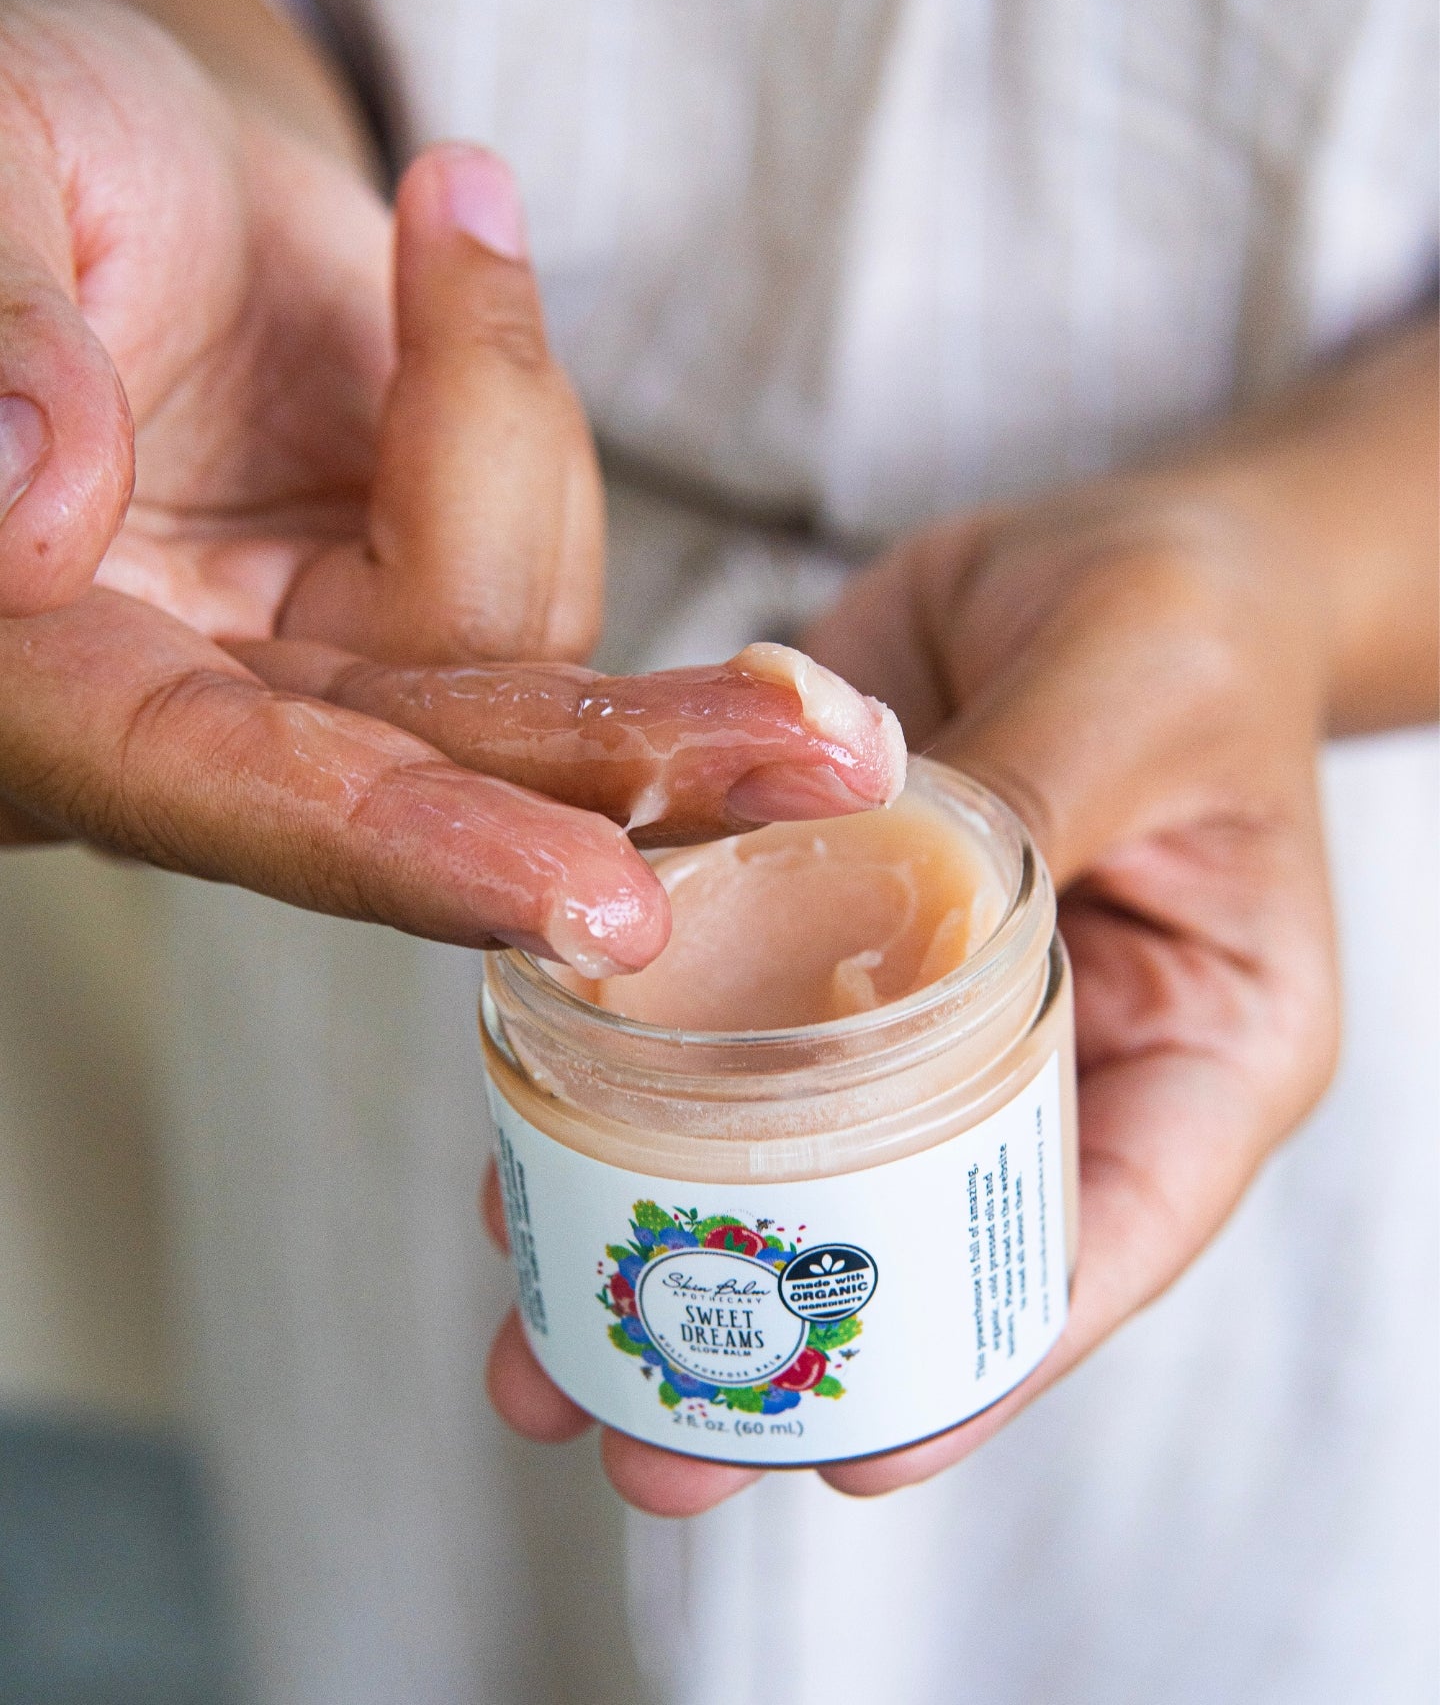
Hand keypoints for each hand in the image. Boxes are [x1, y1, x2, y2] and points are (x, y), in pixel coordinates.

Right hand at [0, 0, 902, 966]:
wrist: (127, 152)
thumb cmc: (33, 153)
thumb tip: (25, 513)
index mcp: (44, 677)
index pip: (229, 792)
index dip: (413, 846)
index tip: (596, 895)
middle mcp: (187, 715)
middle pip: (435, 785)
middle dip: (628, 762)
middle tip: (827, 752)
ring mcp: (313, 674)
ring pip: (519, 662)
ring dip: (524, 442)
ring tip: (446, 219)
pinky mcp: (411, 618)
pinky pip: (542, 564)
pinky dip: (519, 411)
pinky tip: (448, 260)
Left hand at [484, 486, 1340, 1505]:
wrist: (1102, 543)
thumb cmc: (1194, 615)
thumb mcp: (1143, 687)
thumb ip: (1031, 791)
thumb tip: (888, 884)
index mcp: (1193, 1044)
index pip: (1100, 1235)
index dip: (983, 1360)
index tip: (854, 1453)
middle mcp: (1051, 1052)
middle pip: (921, 1240)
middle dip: (784, 1349)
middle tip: (646, 1442)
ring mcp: (918, 999)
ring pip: (796, 1158)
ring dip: (668, 1246)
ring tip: (534, 1349)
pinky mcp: (819, 923)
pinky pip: (719, 1021)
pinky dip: (627, 1088)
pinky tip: (524, 1148)